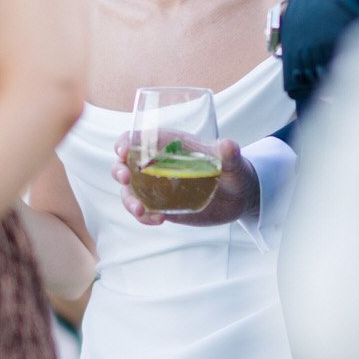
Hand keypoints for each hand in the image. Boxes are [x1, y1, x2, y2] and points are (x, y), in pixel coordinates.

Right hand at [112, 134, 258, 226]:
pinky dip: (144, 217)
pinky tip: (158, 220)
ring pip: (130, 191)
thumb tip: (227, 145)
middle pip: (126, 164)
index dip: (125, 142)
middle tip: (127, 179)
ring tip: (141, 210)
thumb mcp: (233, 163)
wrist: (239, 198)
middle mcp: (158, 165)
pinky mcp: (162, 206)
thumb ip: (230, 154)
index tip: (123, 152)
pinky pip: (143, 212)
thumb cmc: (234, 171)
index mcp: (170, 146)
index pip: (138, 138)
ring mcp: (158, 188)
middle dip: (119, 171)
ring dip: (128, 200)